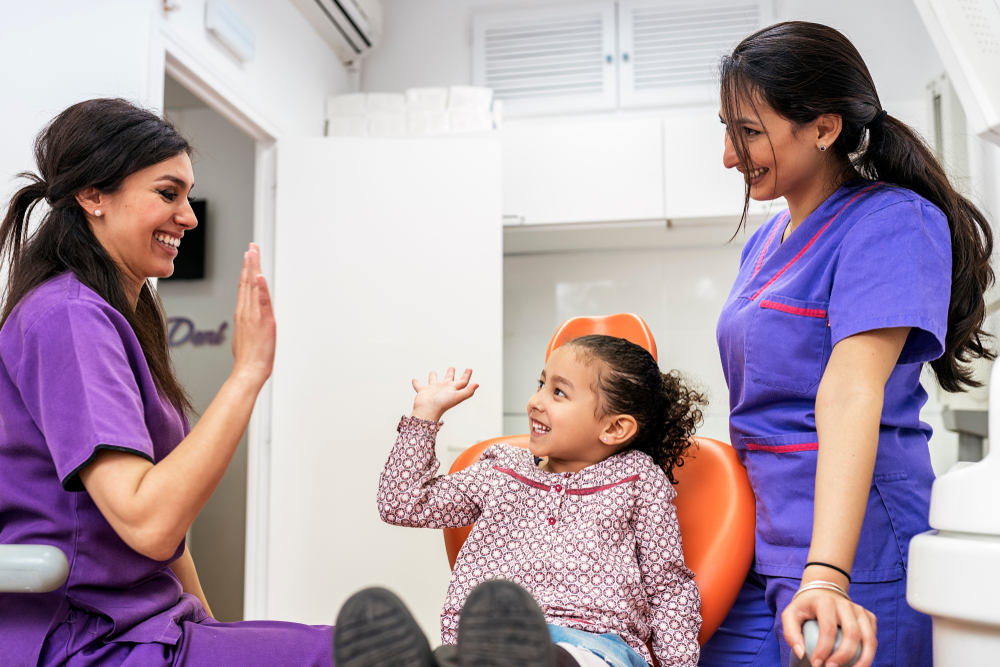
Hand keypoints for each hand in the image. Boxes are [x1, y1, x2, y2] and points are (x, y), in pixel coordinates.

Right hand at [231, 243, 275, 387]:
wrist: (248, 370)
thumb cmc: (248, 358)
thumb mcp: (245, 336)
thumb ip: (247, 324)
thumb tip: (249, 320)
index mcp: (242, 314)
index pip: (243, 287)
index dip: (245, 270)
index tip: (248, 256)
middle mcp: (246, 311)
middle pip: (246, 282)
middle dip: (249, 263)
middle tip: (251, 247)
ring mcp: (253, 315)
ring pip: (252, 287)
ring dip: (253, 268)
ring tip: (252, 252)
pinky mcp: (263, 321)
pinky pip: (261, 301)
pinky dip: (259, 288)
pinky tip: (259, 276)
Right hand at [410, 368, 478, 421]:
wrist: (427, 410)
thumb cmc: (442, 404)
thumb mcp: (457, 396)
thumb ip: (468, 391)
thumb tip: (477, 384)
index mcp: (452, 389)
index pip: (462, 381)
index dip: (466, 375)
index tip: (469, 369)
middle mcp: (443, 389)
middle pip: (448, 380)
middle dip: (451, 373)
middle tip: (452, 367)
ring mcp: (433, 390)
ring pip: (433, 381)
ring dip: (433, 377)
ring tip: (433, 372)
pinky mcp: (423, 391)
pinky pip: (419, 386)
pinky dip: (416, 383)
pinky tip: (414, 380)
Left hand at [782, 588, 876, 666]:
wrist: (822, 592)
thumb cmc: (805, 607)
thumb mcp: (790, 615)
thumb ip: (791, 634)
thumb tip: (802, 654)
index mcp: (826, 602)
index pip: (828, 629)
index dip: (823, 650)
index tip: (817, 664)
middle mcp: (846, 605)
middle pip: (852, 634)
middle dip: (844, 656)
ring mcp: (860, 610)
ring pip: (869, 638)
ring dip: (863, 660)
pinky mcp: (869, 617)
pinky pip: (873, 638)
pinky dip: (869, 654)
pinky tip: (858, 663)